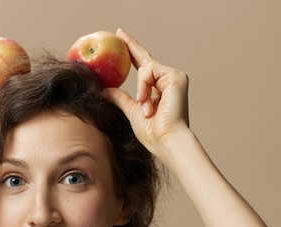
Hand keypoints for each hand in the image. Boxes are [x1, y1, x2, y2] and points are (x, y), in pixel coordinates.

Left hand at [103, 29, 190, 158]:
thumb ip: (120, 98)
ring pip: (145, 68)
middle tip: (118, 33)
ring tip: (146, 108)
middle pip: (146, 58)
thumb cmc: (152, 132)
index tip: (121, 41)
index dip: (132, 53)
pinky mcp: (177, 77)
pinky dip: (145, 86)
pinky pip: (150, 72)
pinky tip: (148, 102)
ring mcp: (173, 77)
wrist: (166, 140)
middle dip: (131, 46)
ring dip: (141, 90)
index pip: (142, 67)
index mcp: (157, 88)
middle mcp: (167, 80)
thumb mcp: (131, 111)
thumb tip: (104, 89)